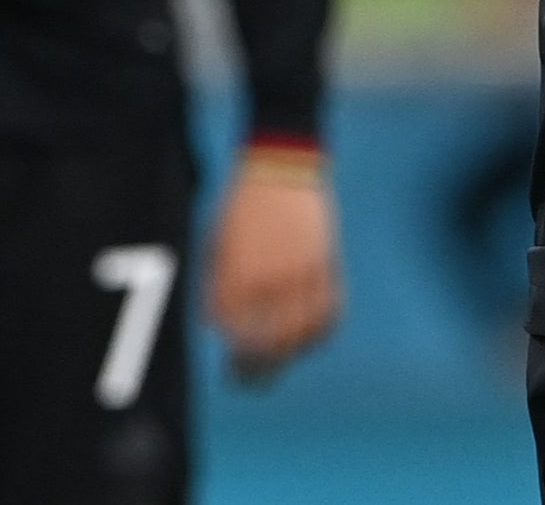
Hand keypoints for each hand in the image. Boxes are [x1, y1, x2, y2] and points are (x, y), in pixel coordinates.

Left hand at [207, 154, 341, 381]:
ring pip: (302, 331)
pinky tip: (312, 337)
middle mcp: (268, 276)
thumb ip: (216, 286)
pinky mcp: (326, 261)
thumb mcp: (215, 243)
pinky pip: (329, 308)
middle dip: (260, 369)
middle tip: (252, 380)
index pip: (234, 332)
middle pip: (269, 342)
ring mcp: (300, 270)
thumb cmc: (240, 205)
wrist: (281, 165)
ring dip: (293, 353)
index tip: (234, 363)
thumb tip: (219, 326)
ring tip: (283, 360)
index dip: (236, 352)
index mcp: (235, 272)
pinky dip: (322, 329)